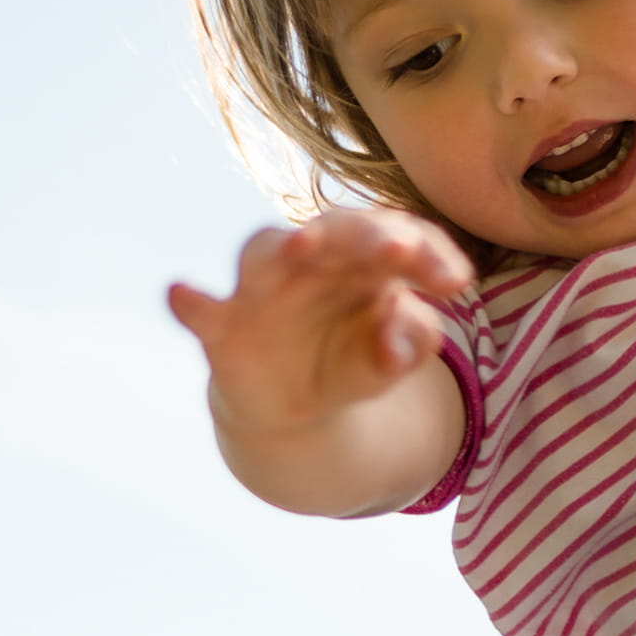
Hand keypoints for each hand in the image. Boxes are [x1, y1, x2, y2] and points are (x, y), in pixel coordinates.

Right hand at [165, 208, 472, 445]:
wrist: (293, 405)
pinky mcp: (224, 326)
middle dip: (367, 237)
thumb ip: (405, 348)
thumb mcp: (387, 362)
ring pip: (267, 252)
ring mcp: (263, 288)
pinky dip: (189, 302)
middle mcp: (312, 258)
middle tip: (398, 250)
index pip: (400, 238)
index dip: (429, 255)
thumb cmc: (350, 363)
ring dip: (286, 248)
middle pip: (338, 230)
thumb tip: (400, 342)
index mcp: (365, 258)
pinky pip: (202, 311)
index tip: (456, 283)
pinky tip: (179, 294)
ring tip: (305, 246)